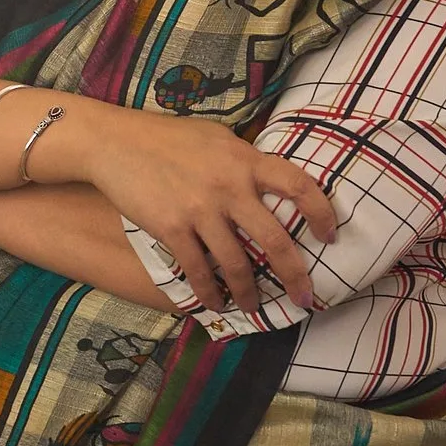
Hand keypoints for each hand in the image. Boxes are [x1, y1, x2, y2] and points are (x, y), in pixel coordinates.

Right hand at [59, 103, 338, 316]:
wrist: (114, 142)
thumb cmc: (166, 137)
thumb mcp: (215, 137)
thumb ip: (244, 160)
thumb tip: (269, 182)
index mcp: (244, 159)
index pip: (298, 184)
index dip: (322, 212)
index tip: (330, 236)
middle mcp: (229, 186)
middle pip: (275, 238)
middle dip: (295, 274)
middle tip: (305, 296)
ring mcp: (200, 209)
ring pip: (236, 264)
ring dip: (249, 293)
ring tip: (254, 308)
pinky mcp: (171, 227)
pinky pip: (197, 269)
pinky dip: (208, 292)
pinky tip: (214, 303)